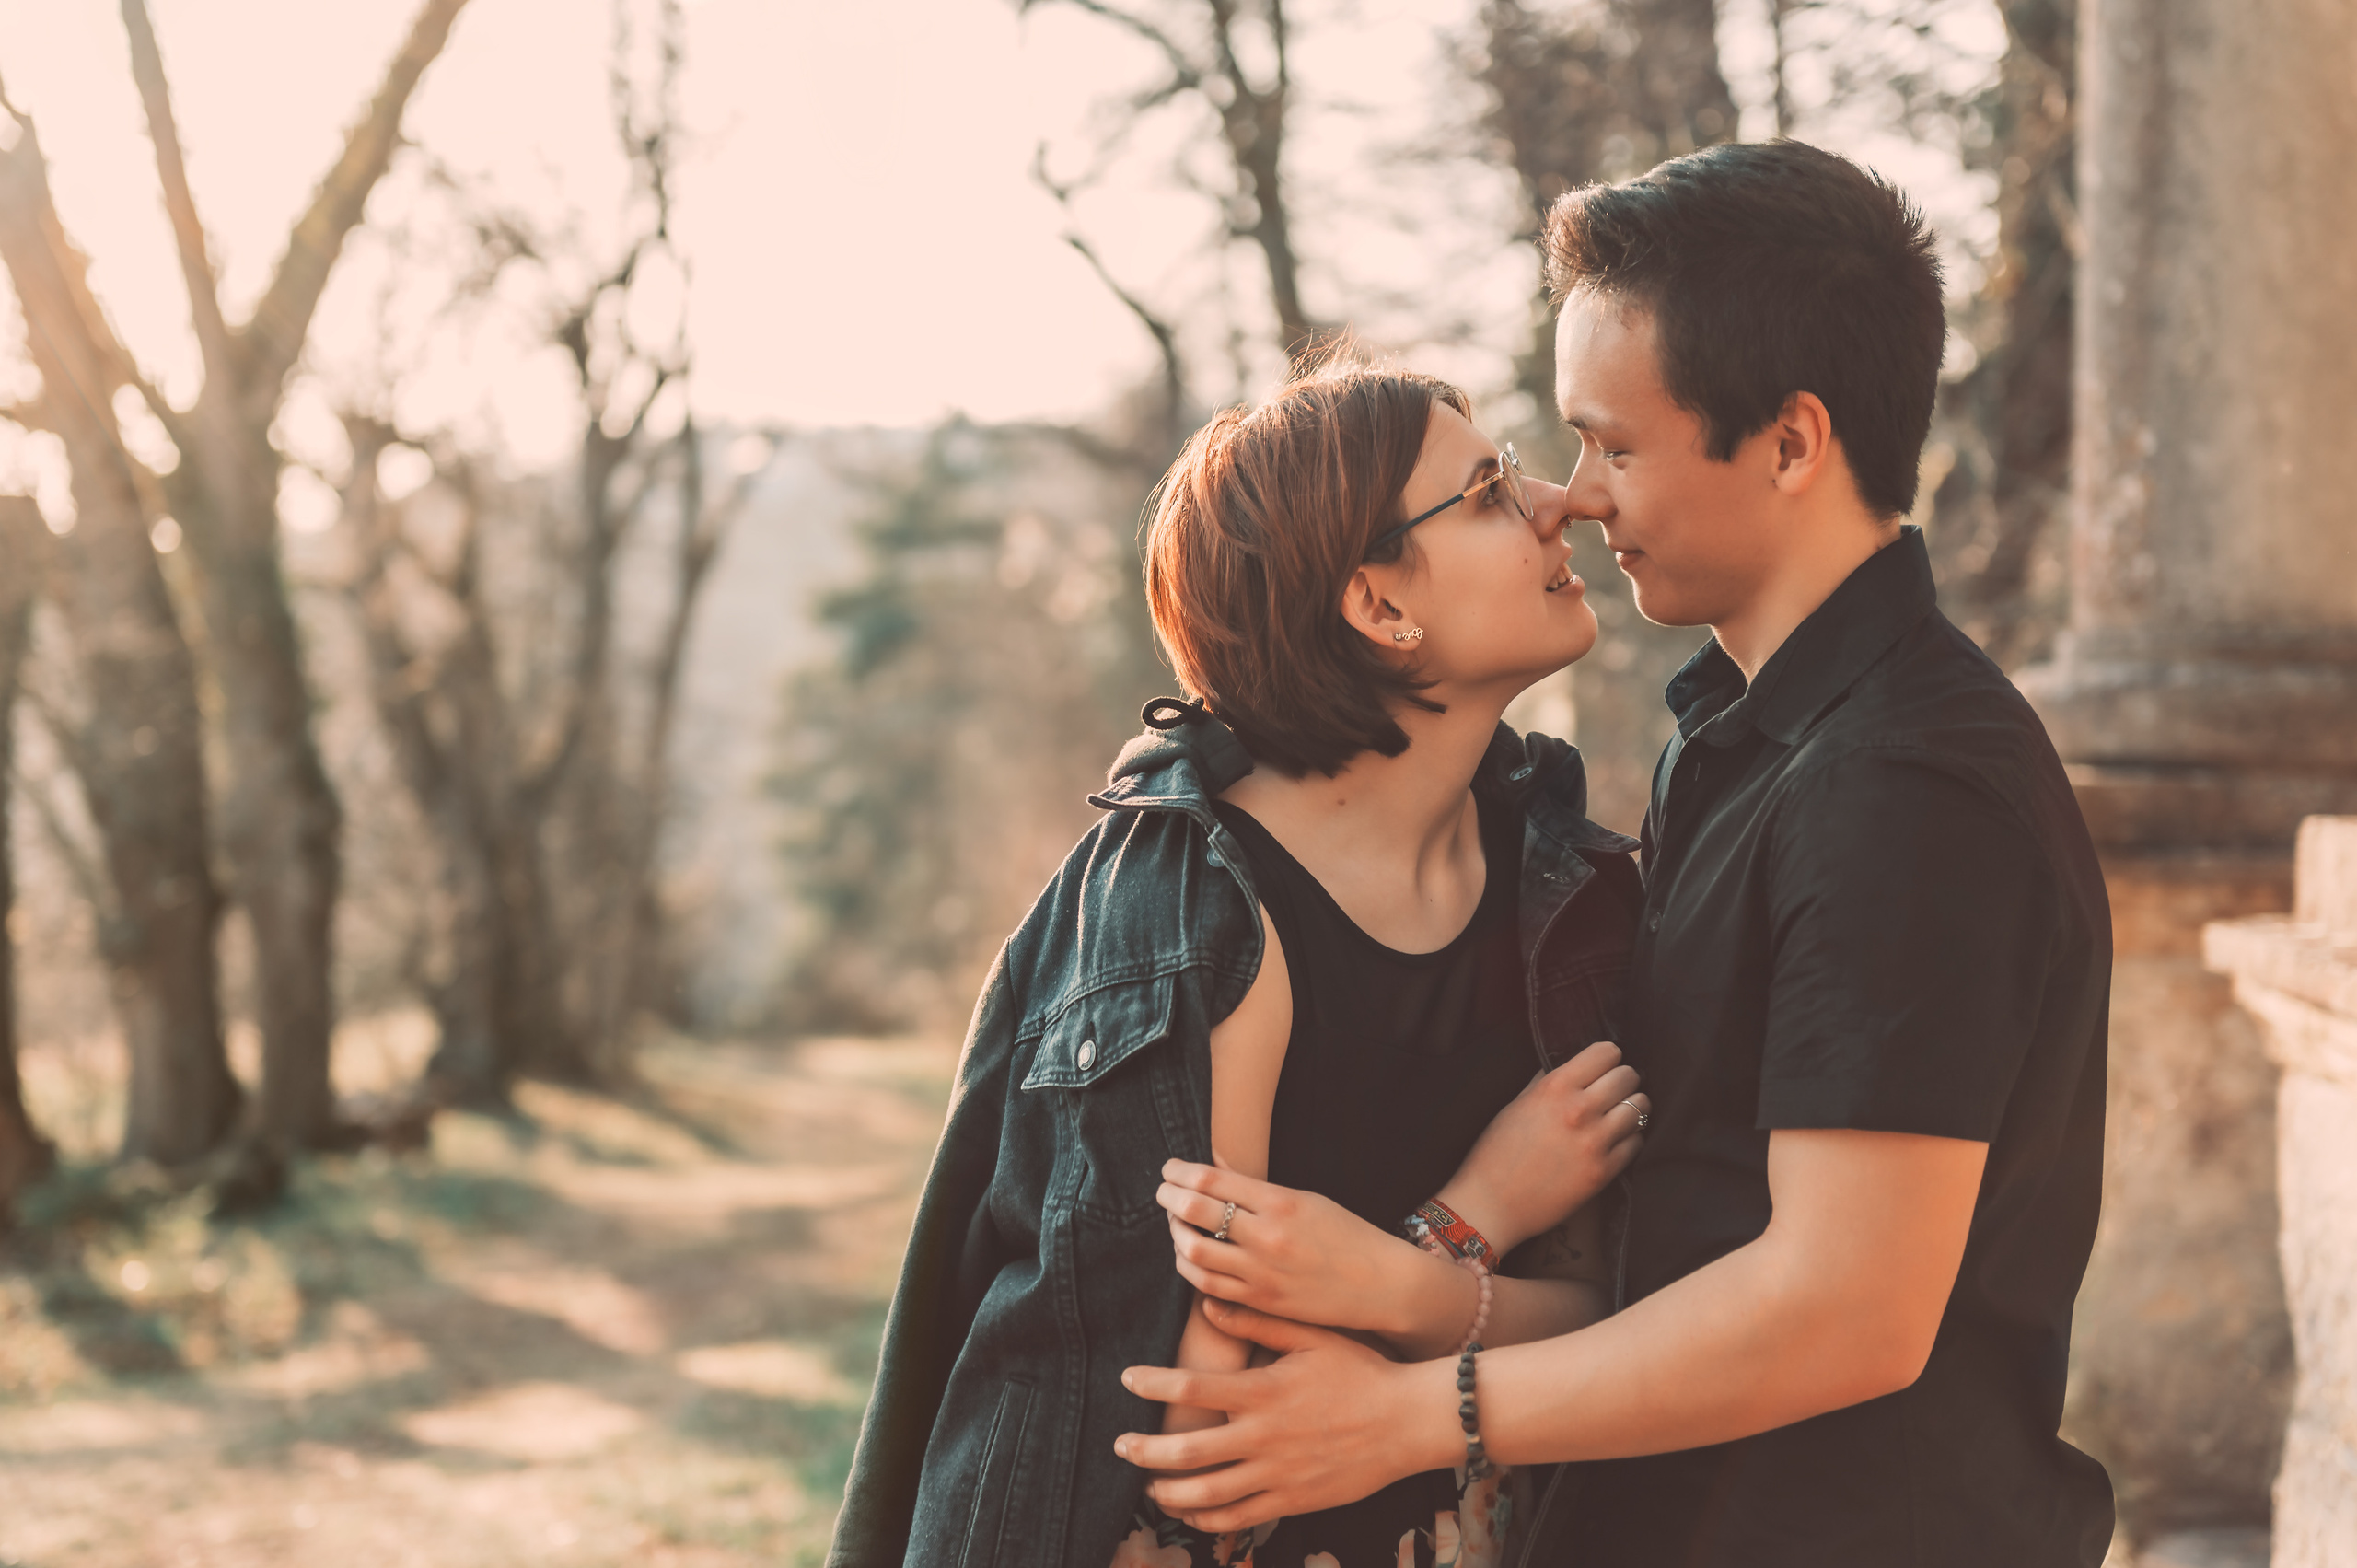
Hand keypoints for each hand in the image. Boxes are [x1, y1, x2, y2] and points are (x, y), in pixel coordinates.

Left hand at [1115, 1300, 1457, 1530]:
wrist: (1408, 1422)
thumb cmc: (1361, 1371)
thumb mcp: (1313, 1335)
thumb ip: (1260, 1319)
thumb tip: (1210, 1305)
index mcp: (1264, 1391)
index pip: (1192, 1389)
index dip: (1152, 1384)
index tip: (1127, 1378)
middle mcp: (1264, 1437)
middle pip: (1187, 1452)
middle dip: (1145, 1450)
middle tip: (1121, 1444)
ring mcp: (1277, 1474)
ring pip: (1206, 1493)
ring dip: (1167, 1491)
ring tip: (1149, 1484)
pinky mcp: (1292, 1500)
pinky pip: (1239, 1518)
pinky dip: (1207, 1519)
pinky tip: (1190, 1511)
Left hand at [1158, 1162, 1467, 1344]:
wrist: (1380, 1283)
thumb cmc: (1343, 1233)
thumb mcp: (1305, 1199)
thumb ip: (1256, 1188)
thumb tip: (1210, 1167)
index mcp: (1280, 1202)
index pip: (1211, 1179)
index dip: (1181, 1171)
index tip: (1170, 1168)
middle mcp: (1268, 1236)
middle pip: (1194, 1211)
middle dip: (1169, 1197)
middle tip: (1162, 1192)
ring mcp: (1262, 1272)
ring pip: (1193, 1250)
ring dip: (1175, 1234)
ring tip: (1176, 1224)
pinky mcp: (1261, 1301)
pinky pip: (1207, 1285)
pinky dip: (1190, 1266)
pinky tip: (1190, 1255)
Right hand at [1441, 1040, 1646, 1250]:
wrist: (1492, 1205)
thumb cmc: (1497, 1153)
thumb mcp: (1516, 1105)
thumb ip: (1547, 1081)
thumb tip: (1573, 1065)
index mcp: (1554, 1088)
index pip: (1607, 1052)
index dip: (1606, 1058)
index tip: (1601, 1068)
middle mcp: (1579, 1110)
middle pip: (1628, 1076)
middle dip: (1621, 1081)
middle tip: (1611, 1092)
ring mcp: (1594, 1143)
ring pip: (1640, 1107)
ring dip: (1631, 1108)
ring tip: (1617, 1115)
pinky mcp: (1604, 1172)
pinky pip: (1636, 1142)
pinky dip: (1629, 1139)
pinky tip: (1612, 1142)